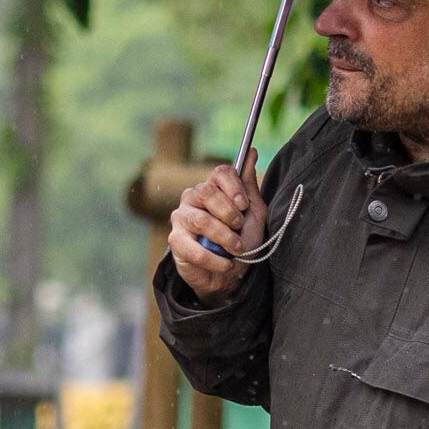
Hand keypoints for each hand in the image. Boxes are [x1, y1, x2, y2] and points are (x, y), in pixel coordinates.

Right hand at [166, 162, 261, 298]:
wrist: (229, 276)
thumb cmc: (240, 242)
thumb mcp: (252, 215)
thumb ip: (249, 186)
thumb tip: (252, 152)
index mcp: (213, 188)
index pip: (220, 173)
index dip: (234, 186)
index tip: (244, 205)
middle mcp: (192, 198)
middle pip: (207, 192)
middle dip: (229, 213)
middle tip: (239, 227)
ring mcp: (180, 218)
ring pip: (201, 220)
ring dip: (225, 238)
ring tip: (236, 249)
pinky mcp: (175, 241)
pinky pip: (193, 247)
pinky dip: (215, 259)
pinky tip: (225, 264)